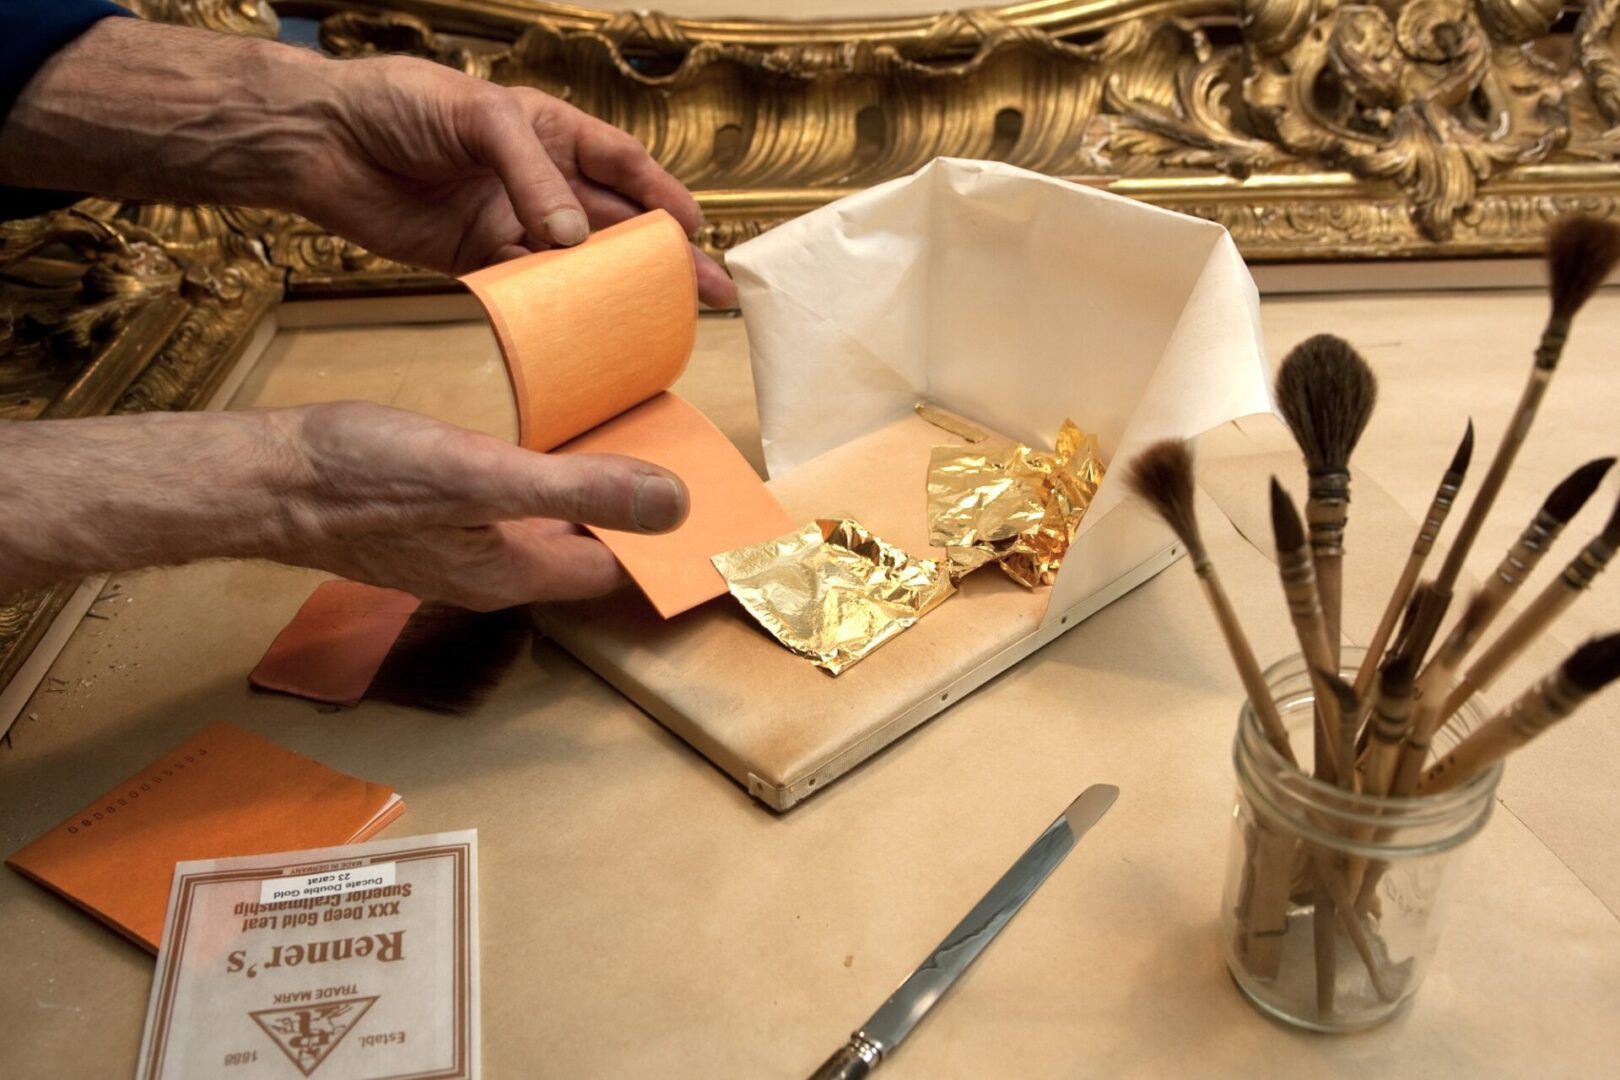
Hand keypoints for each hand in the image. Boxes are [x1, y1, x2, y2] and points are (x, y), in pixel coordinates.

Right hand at [0, 404, 688, 607]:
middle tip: (680, 473)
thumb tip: (672, 506)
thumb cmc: (359, 476)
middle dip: (633, 525)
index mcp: (515, 572)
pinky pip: (509, 510)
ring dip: (590, 504)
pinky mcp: (430, 518)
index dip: (663, 551)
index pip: (614, 575)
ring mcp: (458, 547)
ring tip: (632, 454)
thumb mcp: (481, 475)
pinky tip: (545, 449)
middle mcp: (492, 571)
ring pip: (548, 534)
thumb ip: (578, 491)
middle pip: (585, 557)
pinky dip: (543, 487)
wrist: (262, 479)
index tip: (707, 516)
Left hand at [302, 57, 735, 306]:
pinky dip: (555, 309)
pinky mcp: (474, 259)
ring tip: (660, 320)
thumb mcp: (477, 119)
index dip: (664, 197)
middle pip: (615, 222)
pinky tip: (585, 329)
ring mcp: (507, 222)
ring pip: (578, 263)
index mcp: (547, 130)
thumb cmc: (394, 103)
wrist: (318, 140)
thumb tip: (573, 239)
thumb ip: (531, 177)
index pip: (623, 164)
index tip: (696, 232)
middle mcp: (536, 179)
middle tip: (708, 291)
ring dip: (617, 291)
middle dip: (663, 257)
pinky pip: (528, 288)